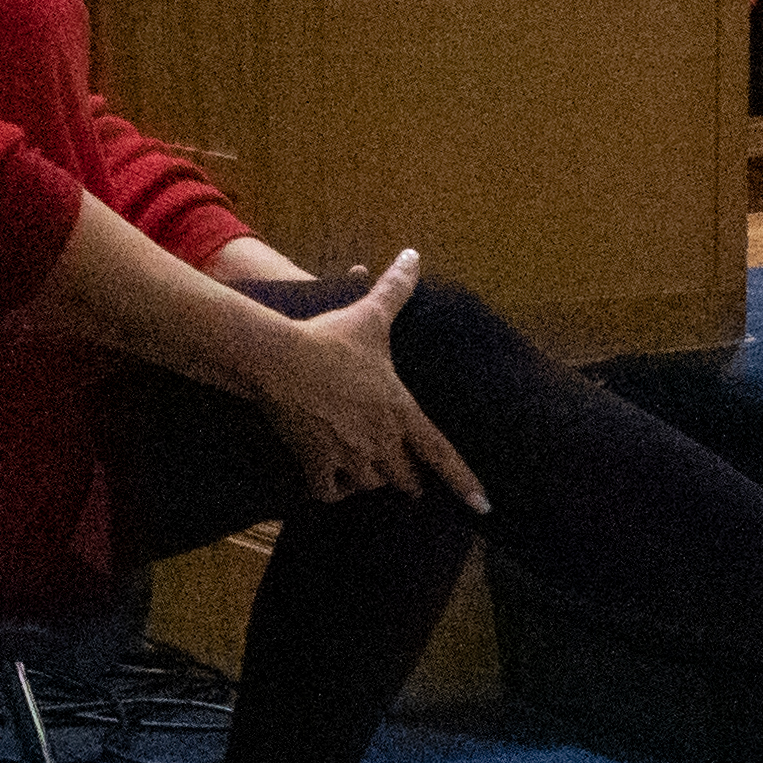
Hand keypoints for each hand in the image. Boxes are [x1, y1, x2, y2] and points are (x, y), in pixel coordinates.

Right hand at [228, 251, 484, 512]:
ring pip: (368, 485)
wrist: (279, 358)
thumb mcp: (369, 316)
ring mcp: (349, 456)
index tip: (483, 507)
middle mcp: (381, 438)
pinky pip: (329, 493)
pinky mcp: (317, 465)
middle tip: (403, 476)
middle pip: (404, 479)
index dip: (463, 481)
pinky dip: (329, 489)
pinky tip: (324, 477)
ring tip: (357, 467)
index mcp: (400, 409)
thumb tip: (413, 254)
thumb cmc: (328, 338)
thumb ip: (395, 289)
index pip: (441, 453)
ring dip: (364, 479)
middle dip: (404, 478)